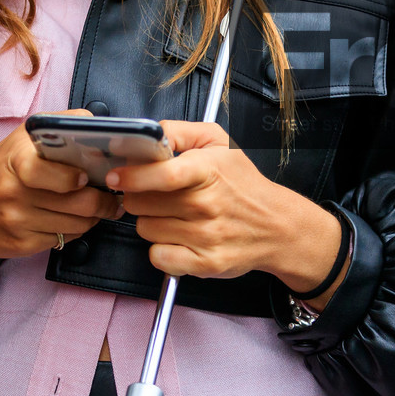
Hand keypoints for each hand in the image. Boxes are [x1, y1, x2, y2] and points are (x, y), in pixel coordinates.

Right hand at [0, 109, 121, 258]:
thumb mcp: (21, 139)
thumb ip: (58, 127)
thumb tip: (97, 128)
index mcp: (17, 160)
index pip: (54, 173)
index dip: (78, 177)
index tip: (88, 176)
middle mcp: (15, 192)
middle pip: (78, 204)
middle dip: (104, 202)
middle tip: (113, 198)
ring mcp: (17, 221)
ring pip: (77, 225)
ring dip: (94, 217)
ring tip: (97, 208)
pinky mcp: (20, 245)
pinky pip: (63, 240)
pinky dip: (75, 231)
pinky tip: (72, 220)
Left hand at [107, 120, 347, 310]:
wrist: (277, 226)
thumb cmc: (243, 183)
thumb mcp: (218, 142)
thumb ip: (179, 132)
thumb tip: (146, 135)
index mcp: (208, 171)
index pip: (163, 174)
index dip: (133, 175)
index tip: (117, 176)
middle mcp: (207, 205)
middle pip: (141, 203)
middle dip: (141, 197)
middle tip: (159, 195)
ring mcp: (205, 237)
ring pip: (145, 229)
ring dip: (152, 222)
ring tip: (175, 215)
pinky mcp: (204, 263)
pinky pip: (158, 257)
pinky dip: (162, 249)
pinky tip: (178, 238)